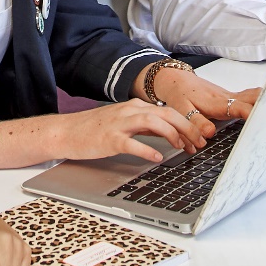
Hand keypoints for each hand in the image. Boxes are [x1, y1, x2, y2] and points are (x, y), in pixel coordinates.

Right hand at [57, 98, 209, 159]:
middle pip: (166, 114)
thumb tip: (170, 133)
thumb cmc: (94, 130)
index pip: (169, 111)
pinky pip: (132, 143)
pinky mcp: (110, 139)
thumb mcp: (124, 124)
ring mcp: (119, 124)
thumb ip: (146, 127)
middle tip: (199, 143)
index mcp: (135, 107)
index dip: (187, 124)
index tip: (199, 138)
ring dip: (172, 134)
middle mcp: (129, 111)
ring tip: (182, 147)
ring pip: (152, 122)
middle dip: (186, 128)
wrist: (66, 132)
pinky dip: (147, 149)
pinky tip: (157, 157)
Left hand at [148, 65, 260, 141]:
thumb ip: (195, 122)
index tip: (260, 120)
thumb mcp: (181, 110)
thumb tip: (209, 135)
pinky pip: (249, 97)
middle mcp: (226, 96)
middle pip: (252, 98)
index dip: (249, 113)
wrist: (175, 79)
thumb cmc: (179, 95)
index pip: (236, 107)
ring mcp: (231, 95)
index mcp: (215, 102)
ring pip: (253, 95)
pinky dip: (261, 99)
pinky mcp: (231, 96)